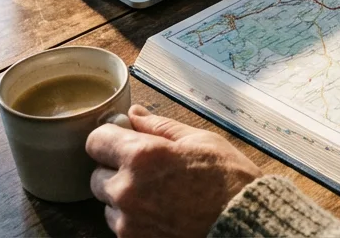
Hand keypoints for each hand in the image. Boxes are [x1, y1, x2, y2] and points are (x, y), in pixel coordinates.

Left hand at [86, 104, 261, 237]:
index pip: (96, 141)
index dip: (110, 137)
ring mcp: (129, 222)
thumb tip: (134, 114)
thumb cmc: (227, 180)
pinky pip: (121, 226)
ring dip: (124, 197)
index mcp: (141, 157)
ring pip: (108, 204)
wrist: (243, 223)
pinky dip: (134, 219)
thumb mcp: (198, 140)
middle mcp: (127, 190)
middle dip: (116, 170)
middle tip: (148, 170)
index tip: (123, 140)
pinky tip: (162, 211)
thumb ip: (159, 127)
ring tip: (159, 194)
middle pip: (96, 176)